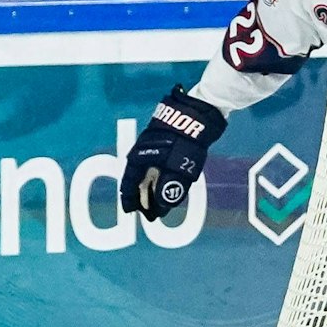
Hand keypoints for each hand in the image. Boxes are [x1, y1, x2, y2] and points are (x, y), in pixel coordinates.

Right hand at [118, 85, 225, 219]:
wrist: (197, 114)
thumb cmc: (185, 141)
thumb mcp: (178, 169)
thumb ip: (169, 188)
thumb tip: (162, 205)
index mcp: (140, 157)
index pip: (129, 181)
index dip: (129, 198)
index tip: (131, 211)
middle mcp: (143, 151)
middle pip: (139, 178)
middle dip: (143, 197)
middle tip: (149, 212)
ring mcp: (154, 146)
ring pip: (149, 172)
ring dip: (152, 188)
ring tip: (159, 202)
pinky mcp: (166, 142)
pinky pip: (158, 164)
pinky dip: (160, 177)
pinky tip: (168, 184)